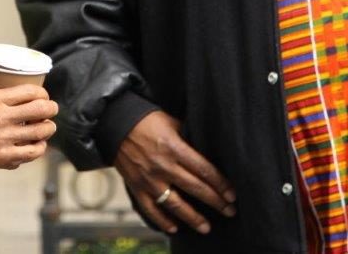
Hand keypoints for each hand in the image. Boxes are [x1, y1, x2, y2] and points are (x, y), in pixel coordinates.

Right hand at [0, 79, 57, 176]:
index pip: (30, 91)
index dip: (42, 92)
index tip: (42, 95)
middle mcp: (1, 117)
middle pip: (41, 110)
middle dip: (51, 109)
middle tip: (50, 111)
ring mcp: (2, 139)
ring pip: (40, 133)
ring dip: (47, 130)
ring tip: (46, 129)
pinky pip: (29, 154)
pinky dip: (37, 150)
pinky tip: (35, 147)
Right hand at [114, 110, 235, 235]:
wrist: (115, 124)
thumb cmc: (147, 120)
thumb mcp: (171, 122)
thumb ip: (188, 136)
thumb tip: (207, 148)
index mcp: (174, 148)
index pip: (203, 169)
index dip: (220, 183)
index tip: (232, 194)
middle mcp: (163, 166)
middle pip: (195, 188)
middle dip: (216, 201)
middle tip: (230, 211)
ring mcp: (149, 179)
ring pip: (175, 204)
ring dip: (193, 218)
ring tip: (207, 228)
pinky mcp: (136, 187)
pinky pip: (150, 209)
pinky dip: (162, 221)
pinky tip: (175, 228)